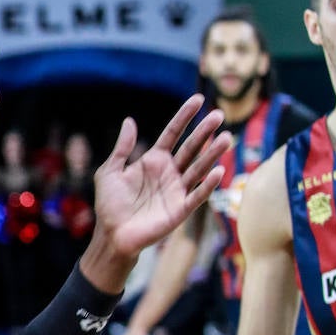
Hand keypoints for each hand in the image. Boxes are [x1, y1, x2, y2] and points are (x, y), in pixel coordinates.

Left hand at [91, 95, 230, 264]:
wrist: (111, 234)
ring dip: (212, 154)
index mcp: (154, 161)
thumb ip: (122, 148)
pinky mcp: (180, 210)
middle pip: (191, 148)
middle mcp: (169, 173)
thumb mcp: (110, 171)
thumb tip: (130, 120)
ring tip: (226, 138)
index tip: (198, 99)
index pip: (173, 134)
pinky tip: (218, 171)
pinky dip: (208, 185)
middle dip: (204, 132)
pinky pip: (197, 195)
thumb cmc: (109, 204)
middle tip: (219, 115)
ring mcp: (177, 190)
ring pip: (198, 168)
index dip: (184, 117)